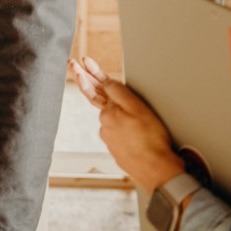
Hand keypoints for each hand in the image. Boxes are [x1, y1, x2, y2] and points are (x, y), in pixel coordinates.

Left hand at [70, 58, 186, 193]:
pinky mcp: (117, 149)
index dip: (90, 71)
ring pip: (110, 117)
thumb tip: (106, 83)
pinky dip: (122, 125)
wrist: (156, 171)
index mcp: (109, 112)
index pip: (96, 86)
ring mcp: (110, 138)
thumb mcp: (138, 108)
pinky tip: (132, 128)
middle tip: (73, 65)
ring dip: (112, 107)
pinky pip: (118, 132)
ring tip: (117, 99)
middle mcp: (105, 124)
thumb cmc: (151, 139)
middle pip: (95, 98)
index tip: (82, 60)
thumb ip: (120, 93)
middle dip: (85, 80)